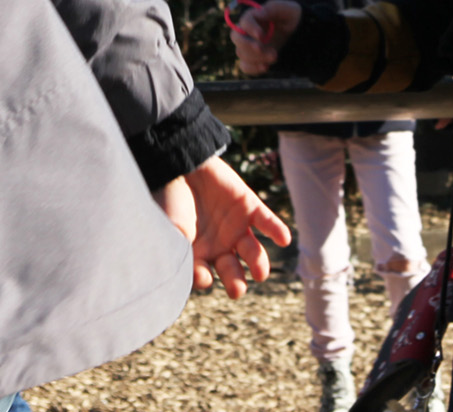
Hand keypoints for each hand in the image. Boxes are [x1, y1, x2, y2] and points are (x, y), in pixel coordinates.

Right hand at [154, 155, 290, 298]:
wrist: (179, 163)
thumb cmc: (169, 199)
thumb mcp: (171, 230)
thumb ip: (180, 253)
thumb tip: (192, 278)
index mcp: (198, 254)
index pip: (204, 275)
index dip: (203, 279)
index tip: (203, 276)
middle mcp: (220, 245)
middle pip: (233, 271)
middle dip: (236, 283)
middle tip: (237, 290)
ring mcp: (236, 227)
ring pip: (253, 251)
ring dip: (259, 263)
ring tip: (260, 273)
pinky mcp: (249, 207)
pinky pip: (267, 222)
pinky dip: (277, 230)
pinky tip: (284, 239)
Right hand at [229, 0, 301, 75]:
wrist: (298, 32)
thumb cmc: (291, 16)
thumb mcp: (288, 9)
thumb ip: (273, 8)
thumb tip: (259, 13)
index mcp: (254, 16)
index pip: (244, 21)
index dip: (250, 28)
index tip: (262, 36)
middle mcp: (247, 31)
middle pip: (236, 38)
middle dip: (248, 45)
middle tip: (263, 49)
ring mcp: (249, 45)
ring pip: (241, 53)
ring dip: (257, 58)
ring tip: (275, 56)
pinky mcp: (253, 58)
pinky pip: (244, 66)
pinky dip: (253, 69)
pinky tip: (266, 67)